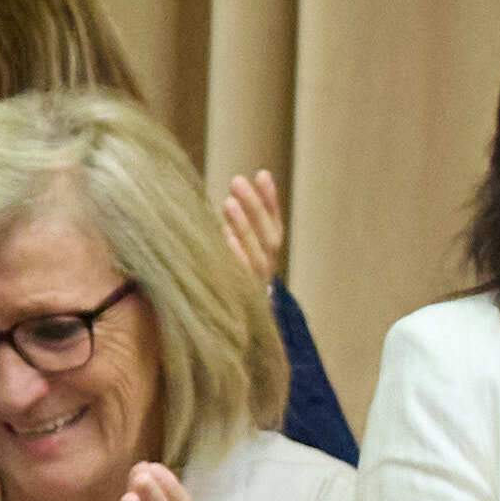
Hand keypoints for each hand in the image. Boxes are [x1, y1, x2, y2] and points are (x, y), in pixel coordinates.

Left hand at [218, 166, 288, 290]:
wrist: (231, 325)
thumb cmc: (228, 274)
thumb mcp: (238, 246)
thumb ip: (242, 221)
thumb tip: (248, 180)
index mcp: (268, 254)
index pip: (274, 224)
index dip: (270, 201)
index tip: (262, 175)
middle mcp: (266, 268)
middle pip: (267, 237)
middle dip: (254, 208)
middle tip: (237, 181)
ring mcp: (254, 285)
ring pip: (256, 255)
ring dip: (244, 227)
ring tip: (229, 202)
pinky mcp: (240, 298)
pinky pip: (240, 276)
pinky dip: (235, 256)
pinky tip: (225, 236)